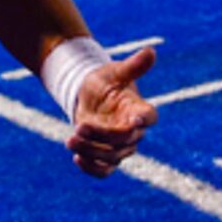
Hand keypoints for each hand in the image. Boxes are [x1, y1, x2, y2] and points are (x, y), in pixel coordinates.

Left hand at [67, 45, 157, 177]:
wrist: (92, 97)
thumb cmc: (107, 82)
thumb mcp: (115, 71)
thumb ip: (133, 66)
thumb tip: (151, 51)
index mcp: (139, 109)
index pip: (149, 117)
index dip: (143, 119)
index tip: (133, 119)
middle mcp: (133, 131)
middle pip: (125, 141)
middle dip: (103, 136)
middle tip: (79, 126)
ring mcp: (121, 146)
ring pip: (112, 157)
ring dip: (91, 151)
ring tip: (70, 140)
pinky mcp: (107, 156)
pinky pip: (104, 170)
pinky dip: (92, 169)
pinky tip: (77, 158)